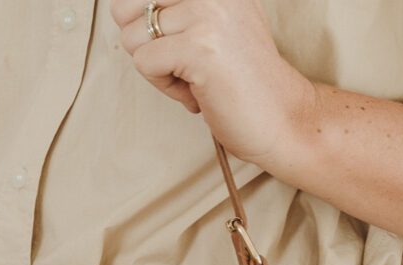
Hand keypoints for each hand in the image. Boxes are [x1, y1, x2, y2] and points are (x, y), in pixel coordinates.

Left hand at [109, 0, 318, 170]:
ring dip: (157, 69)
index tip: (179, 44)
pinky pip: (144, 63)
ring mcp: (206, 14)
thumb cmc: (243, 79)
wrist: (283, 116)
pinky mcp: (199, 47)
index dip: (144, 21)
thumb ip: (178, 9)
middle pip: (126, 7)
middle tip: (179, 60)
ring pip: (132, 38)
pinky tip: (198, 92)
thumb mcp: (214, 25)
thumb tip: (120, 8)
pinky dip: (165, 87)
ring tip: (195, 78)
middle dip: (143, 42)